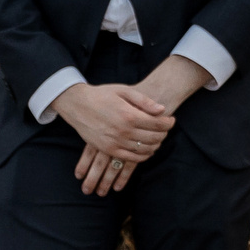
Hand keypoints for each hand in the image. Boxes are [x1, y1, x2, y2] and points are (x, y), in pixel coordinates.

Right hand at [52, 82, 172, 194]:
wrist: (78, 105)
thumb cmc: (102, 95)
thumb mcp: (123, 91)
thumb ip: (144, 100)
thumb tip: (162, 109)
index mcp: (129, 115)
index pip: (158, 124)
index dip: (169, 123)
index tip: (172, 120)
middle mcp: (124, 131)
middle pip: (154, 138)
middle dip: (164, 133)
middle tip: (165, 128)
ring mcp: (116, 143)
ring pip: (145, 150)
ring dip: (156, 145)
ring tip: (157, 138)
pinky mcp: (109, 150)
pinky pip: (132, 159)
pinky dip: (143, 156)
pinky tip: (147, 149)